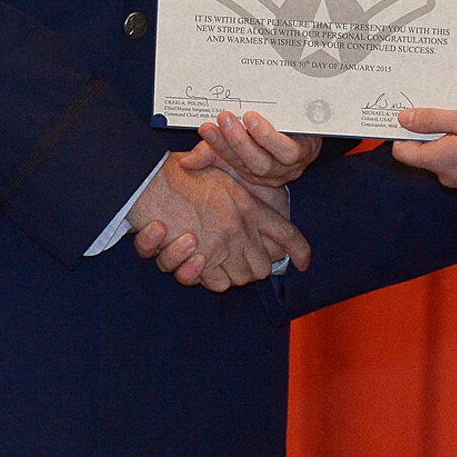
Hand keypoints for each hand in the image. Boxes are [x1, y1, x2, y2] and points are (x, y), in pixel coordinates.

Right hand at [128, 154, 309, 290]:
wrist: (152, 183)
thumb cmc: (184, 174)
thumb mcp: (224, 172)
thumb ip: (243, 196)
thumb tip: (259, 215)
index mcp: (250, 206)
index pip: (287, 234)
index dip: (300, 251)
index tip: (304, 262)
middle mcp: (241, 229)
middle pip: (263, 266)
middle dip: (254, 266)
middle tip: (239, 258)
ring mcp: (222, 247)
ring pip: (241, 278)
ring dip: (230, 273)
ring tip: (213, 256)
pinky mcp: (200, 262)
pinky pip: (216, 284)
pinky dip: (209, 279)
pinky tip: (199, 263)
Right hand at [180, 110, 322, 186]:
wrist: (312, 121)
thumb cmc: (274, 133)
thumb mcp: (240, 139)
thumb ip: (213, 150)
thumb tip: (184, 162)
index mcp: (251, 171)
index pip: (230, 161)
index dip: (216, 146)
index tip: (204, 127)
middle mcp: (269, 173)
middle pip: (249, 164)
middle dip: (233, 142)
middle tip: (222, 118)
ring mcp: (289, 165)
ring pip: (267, 161)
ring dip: (252, 140)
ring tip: (244, 118)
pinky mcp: (306, 153)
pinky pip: (288, 151)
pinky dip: (271, 137)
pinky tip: (259, 121)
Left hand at [390, 106, 456, 192]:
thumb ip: (431, 119)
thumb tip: (405, 119)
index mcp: (440, 161)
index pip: (403, 152)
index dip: (404, 133)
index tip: (412, 117)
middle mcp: (448, 177)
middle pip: (425, 155)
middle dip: (432, 135)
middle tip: (450, 115)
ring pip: (445, 160)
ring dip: (451, 142)